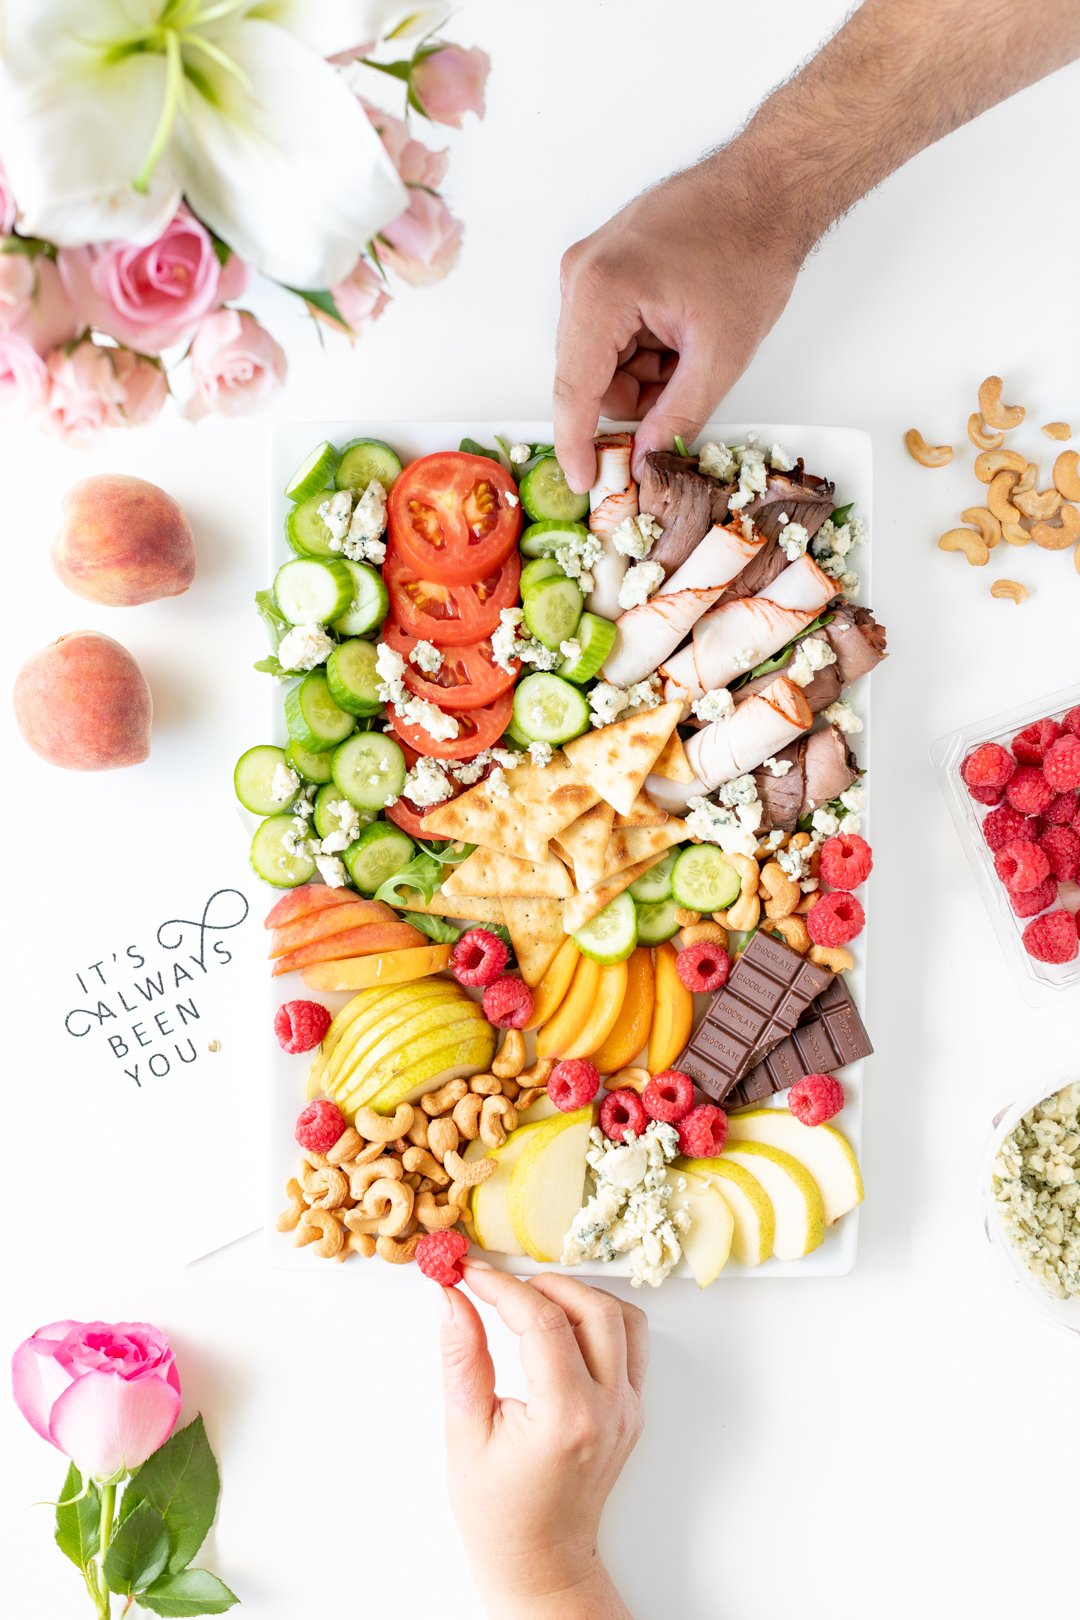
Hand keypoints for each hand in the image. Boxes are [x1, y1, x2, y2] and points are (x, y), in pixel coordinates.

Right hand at [438, 1261, 646, 1618]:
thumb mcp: (464, 1433)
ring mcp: (627, 1410)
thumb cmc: (497, 1512)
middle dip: (541, 1283)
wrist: (540, 1561)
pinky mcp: (632, 1410)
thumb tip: (452, 1298)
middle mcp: (608, 1409)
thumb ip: (461, 1357)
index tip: (470, 1272)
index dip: (501, 1286)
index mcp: (565, 1417)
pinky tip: (562, 1328)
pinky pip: (631, 1343)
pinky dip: (599, 1320)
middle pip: (592, 1307)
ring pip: (622, 1317)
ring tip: (531, 1303)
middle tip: (499, 1285)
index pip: (541, 1321)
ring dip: (577, 1296)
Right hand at [554, 149, 804, 491]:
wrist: (768, 186)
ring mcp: (588, 266)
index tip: (583, 482)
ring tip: (690, 345)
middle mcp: (582, 275)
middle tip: (685, 386)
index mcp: (601, 292)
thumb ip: (678, 414)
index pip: (573, 390)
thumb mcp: (721, 353)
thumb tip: (647, 458)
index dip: (577, 444)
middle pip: (587, 376)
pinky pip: (608, 331)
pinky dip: (643, 346)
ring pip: (600, 359)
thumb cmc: (750, 249)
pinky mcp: (602, 264)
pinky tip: (679, 328)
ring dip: (643, 371)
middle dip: (634, 397)